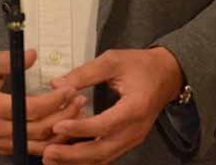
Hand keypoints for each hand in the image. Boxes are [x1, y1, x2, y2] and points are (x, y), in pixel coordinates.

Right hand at [0, 49, 86, 155]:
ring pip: (38, 144)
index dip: (53, 101)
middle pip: (37, 129)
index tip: (68, 89)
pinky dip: (50, 140)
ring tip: (76, 112)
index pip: (29, 109)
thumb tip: (33, 55)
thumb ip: (9, 60)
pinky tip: (63, 126)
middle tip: (78, 100)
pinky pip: (32, 148)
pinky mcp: (3, 148)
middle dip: (63, 115)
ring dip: (61, 130)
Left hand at [41, 47, 183, 164]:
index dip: (80, 128)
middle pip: (103, 150)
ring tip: (53, 158)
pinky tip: (68, 157)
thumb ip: (85, 73)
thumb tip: (58, 84)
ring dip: (78, 161)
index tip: (58, 126)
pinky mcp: (127, 141)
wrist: (166, 75)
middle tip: (49, 152)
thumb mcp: (113, 61)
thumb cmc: (141, 66)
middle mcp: (136, 129)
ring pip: (104, 157)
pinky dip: (87, 159)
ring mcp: (133, 138)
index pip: (105, 125)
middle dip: (74, 154)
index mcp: (135, 107)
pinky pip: (106, 154)